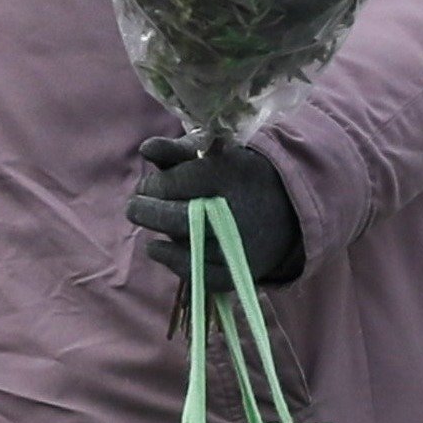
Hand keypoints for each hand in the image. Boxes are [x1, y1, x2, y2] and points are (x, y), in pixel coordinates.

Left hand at [127, 134, 301, 283]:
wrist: (288, 207)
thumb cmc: (238, 175)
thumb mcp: (213, 153)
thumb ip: (176, 150)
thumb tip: (145, 149)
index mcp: (231, 173)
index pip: (176, 182)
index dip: (152, 185)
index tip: (148, 185)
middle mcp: (237, 210)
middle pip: (177, 217)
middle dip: (146, 211)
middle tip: (135, 206)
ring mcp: (240, 244)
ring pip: (186, 246)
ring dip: (159, 234)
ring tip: (152, 222)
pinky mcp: (240, 270)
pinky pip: (199, 273)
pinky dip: (173, 262)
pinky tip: (159, 247)